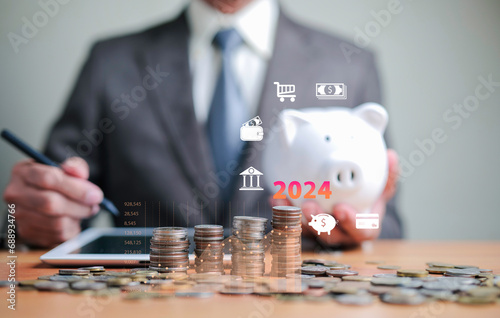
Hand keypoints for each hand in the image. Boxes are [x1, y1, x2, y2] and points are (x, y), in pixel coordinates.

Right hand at [3, 157, 102, 246]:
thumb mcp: (66, 167)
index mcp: (23, 172)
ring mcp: (19, 215)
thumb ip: (76, 167)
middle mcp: (16, 194)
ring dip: (77, 219)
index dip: (76, 188)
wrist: (44, 196)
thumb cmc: (56, 181)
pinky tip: (73, 220)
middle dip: (79, 206)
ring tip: (83, 211)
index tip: (96, 195)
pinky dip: (72, 229)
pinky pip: (57, 236)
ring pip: (56, 223)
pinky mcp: (27, 232)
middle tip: (94, 205)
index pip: (48, 179)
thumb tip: (80, 174)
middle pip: (51, 203)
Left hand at [270, 149, 398, 245]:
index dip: (351, 223)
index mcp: (364, 226)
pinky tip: (275, 197)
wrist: (350, 202)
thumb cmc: (368, 197)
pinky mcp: (303, 229)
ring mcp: (321, 232)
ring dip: (295, 218)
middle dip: (319, 223)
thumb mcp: (381, 186)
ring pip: (307, 231)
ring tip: (285, 201)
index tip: (341, 208)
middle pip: (330, 235)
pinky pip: (291, 223)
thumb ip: (388, 174)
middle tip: (309, 207)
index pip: (361, 230)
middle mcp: (342, 233)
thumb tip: (392, 156)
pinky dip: (283, 211)